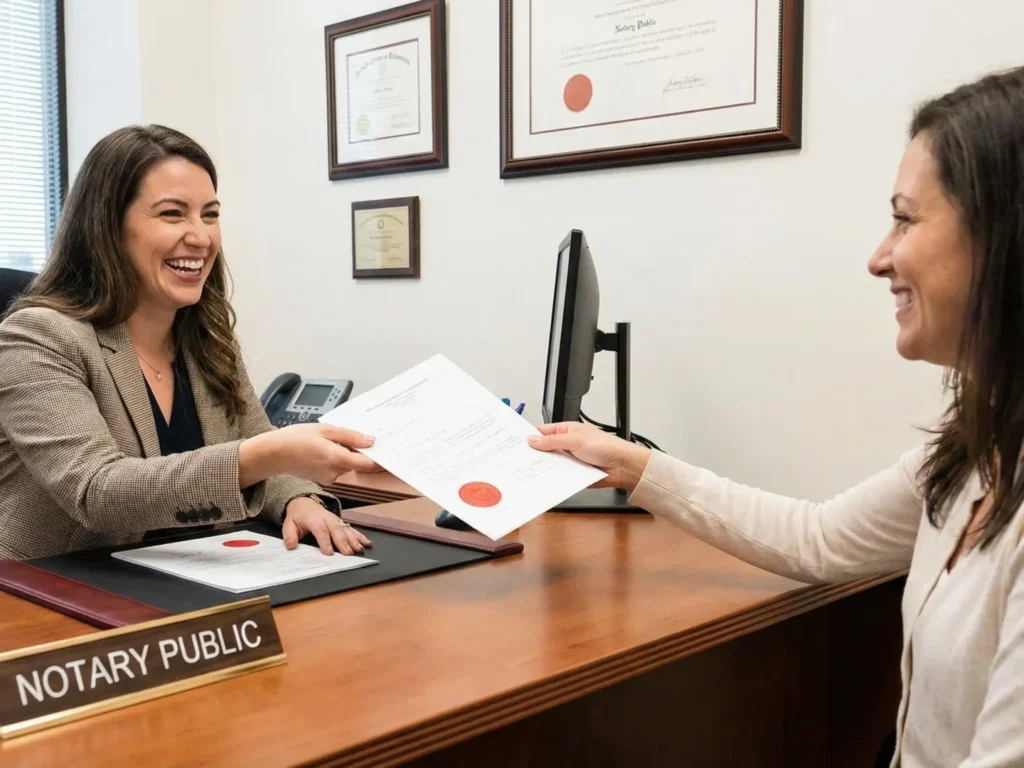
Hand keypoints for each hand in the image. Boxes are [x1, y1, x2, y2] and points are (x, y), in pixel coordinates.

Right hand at [239, 423, 379, 486]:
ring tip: (332, 438)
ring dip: (346, 453)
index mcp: (337, 458)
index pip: (368, 463)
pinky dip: (336, 457)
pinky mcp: (322, 478)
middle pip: (357, 462)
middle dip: (359, 450)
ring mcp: (328, 477)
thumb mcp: (325, 429)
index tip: (389, 451)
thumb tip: (370, 441)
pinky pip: (336, 467)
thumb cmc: (295, 438)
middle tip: (360, 435)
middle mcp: (335, 472)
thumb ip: (350, 436)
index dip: (380, 458)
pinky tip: (325, 447)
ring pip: (347, 464)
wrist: (273, 453)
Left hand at [281, 496, 371, 555]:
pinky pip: (352, 529)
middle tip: (348, 553)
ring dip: (354, 540)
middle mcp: (327, 519)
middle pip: (336, 530)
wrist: (305, 503)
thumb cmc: (298, 517)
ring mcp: (336, 520)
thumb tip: (290, 546)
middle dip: (343, 542)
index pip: (320, 530)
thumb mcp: (288, 524)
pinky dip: (360, 536)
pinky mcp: (341, 523)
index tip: (329, 553)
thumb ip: (289, 535)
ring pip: (346, 530)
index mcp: (313, 519)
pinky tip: (367, 543)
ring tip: (360, 549)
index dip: (325, 541)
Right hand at [527, 423, 651, 491]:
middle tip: (521, 459)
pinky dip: (554, 477)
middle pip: (545, 449)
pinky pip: (559, 476)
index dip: (531, 436)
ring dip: (545, 467)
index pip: (543, 431)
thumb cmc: (606, 447)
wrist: (622, 467)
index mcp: (567, 430)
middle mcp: (567, 445)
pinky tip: (546, 480)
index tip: (518, 443)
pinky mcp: (574, 474)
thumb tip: (533, 439)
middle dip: (535, 454)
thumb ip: (553, 440)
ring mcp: (570, 460)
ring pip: (551, 464)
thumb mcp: (575, 439)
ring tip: (531, 470)